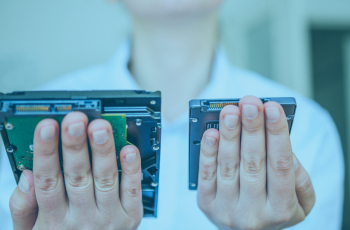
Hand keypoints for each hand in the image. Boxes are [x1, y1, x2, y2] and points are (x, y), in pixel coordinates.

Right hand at [9, 112, 142, 229]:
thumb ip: (24, 207)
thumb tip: (28, 175)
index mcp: (53, 219)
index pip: (47, 180)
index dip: (46, 152)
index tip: (46, 126)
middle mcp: (81, 217)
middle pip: (77, 176)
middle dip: (76, 146)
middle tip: (75, 121)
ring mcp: (108, 217)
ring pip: (105, 179)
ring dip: (103, 151)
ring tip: (100, 128)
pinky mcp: (130, 218)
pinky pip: (132, 191)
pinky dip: (132, 170)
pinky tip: (129, 149)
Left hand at [197, 96, 314, 229]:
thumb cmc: (274, 207)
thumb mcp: (300, 201)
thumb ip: (298, 177)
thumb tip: (282, 146)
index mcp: (281, 209)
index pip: (281, 166)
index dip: (276, 135)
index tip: (273, 108)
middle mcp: (254, 213)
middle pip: (253, 163)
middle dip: (252, 129)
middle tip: (250, 103)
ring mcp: (227, 210)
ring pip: (228, 166)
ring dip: (229, 135)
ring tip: (230, 111)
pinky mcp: (206, 204)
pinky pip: (206, 175)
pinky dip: (208, 153)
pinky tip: (211, 133)